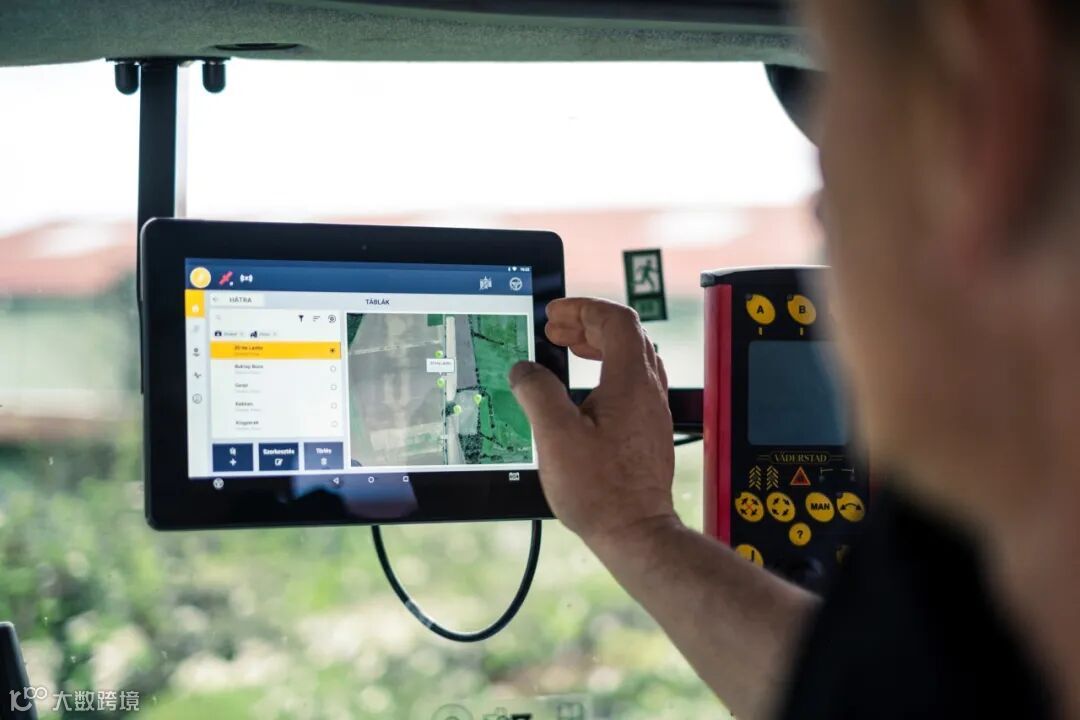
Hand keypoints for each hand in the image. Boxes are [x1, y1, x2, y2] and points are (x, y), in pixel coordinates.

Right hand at [509, 298, 676, 547]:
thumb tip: (524, 369)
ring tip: (568, 350)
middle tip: (555, 329)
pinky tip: (584, 390)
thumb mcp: (555, 435)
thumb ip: (537, 392)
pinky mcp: (649, 430)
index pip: (616, 319)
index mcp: (630, 381)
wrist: (635, 532)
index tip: (555, 314)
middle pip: (627, 333)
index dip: (583, 308)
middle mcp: (649, 390)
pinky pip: (632, 382)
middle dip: (588, 323)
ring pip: (632, 357)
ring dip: (599, 345)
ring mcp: (652, 410)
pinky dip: (607, 370)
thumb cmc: (600, 490)